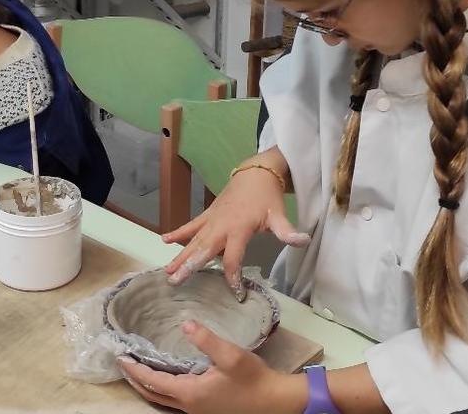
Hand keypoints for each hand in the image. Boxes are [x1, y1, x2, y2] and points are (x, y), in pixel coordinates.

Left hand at [118, 320, 304, 413]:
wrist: (275, 402)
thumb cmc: (253, 379)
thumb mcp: (231, 356)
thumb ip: (207, 339)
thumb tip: (185, 324)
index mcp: (190, 393)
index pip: (152, 381)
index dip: (134, 369)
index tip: (120, 356)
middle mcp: (189, 406)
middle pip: (152, 394)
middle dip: (135, 379)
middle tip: (123, 363)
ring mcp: (197, 411)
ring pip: (162, 401)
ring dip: (148, 386)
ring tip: (138, 370)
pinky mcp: (206, 410)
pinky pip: (174, 401)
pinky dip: (162, 390)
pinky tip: (167, 379)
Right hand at [162, 149, 309, 296]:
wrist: (255, 173)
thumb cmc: (266, 197)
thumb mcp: (278, 214)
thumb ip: (287, 231)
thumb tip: (303, 241)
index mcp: (238, 229)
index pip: (232, 258)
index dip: (232, 276)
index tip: (235, 293)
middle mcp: (221, 226)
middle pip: (203, 249)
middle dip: (189, 265)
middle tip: (175, 281)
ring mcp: (212, 220)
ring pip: (193, 241)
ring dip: (180, 255)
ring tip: (167, 270)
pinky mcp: (208, 215)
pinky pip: (191, 226)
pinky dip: (178, 233)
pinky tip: (165, 241)